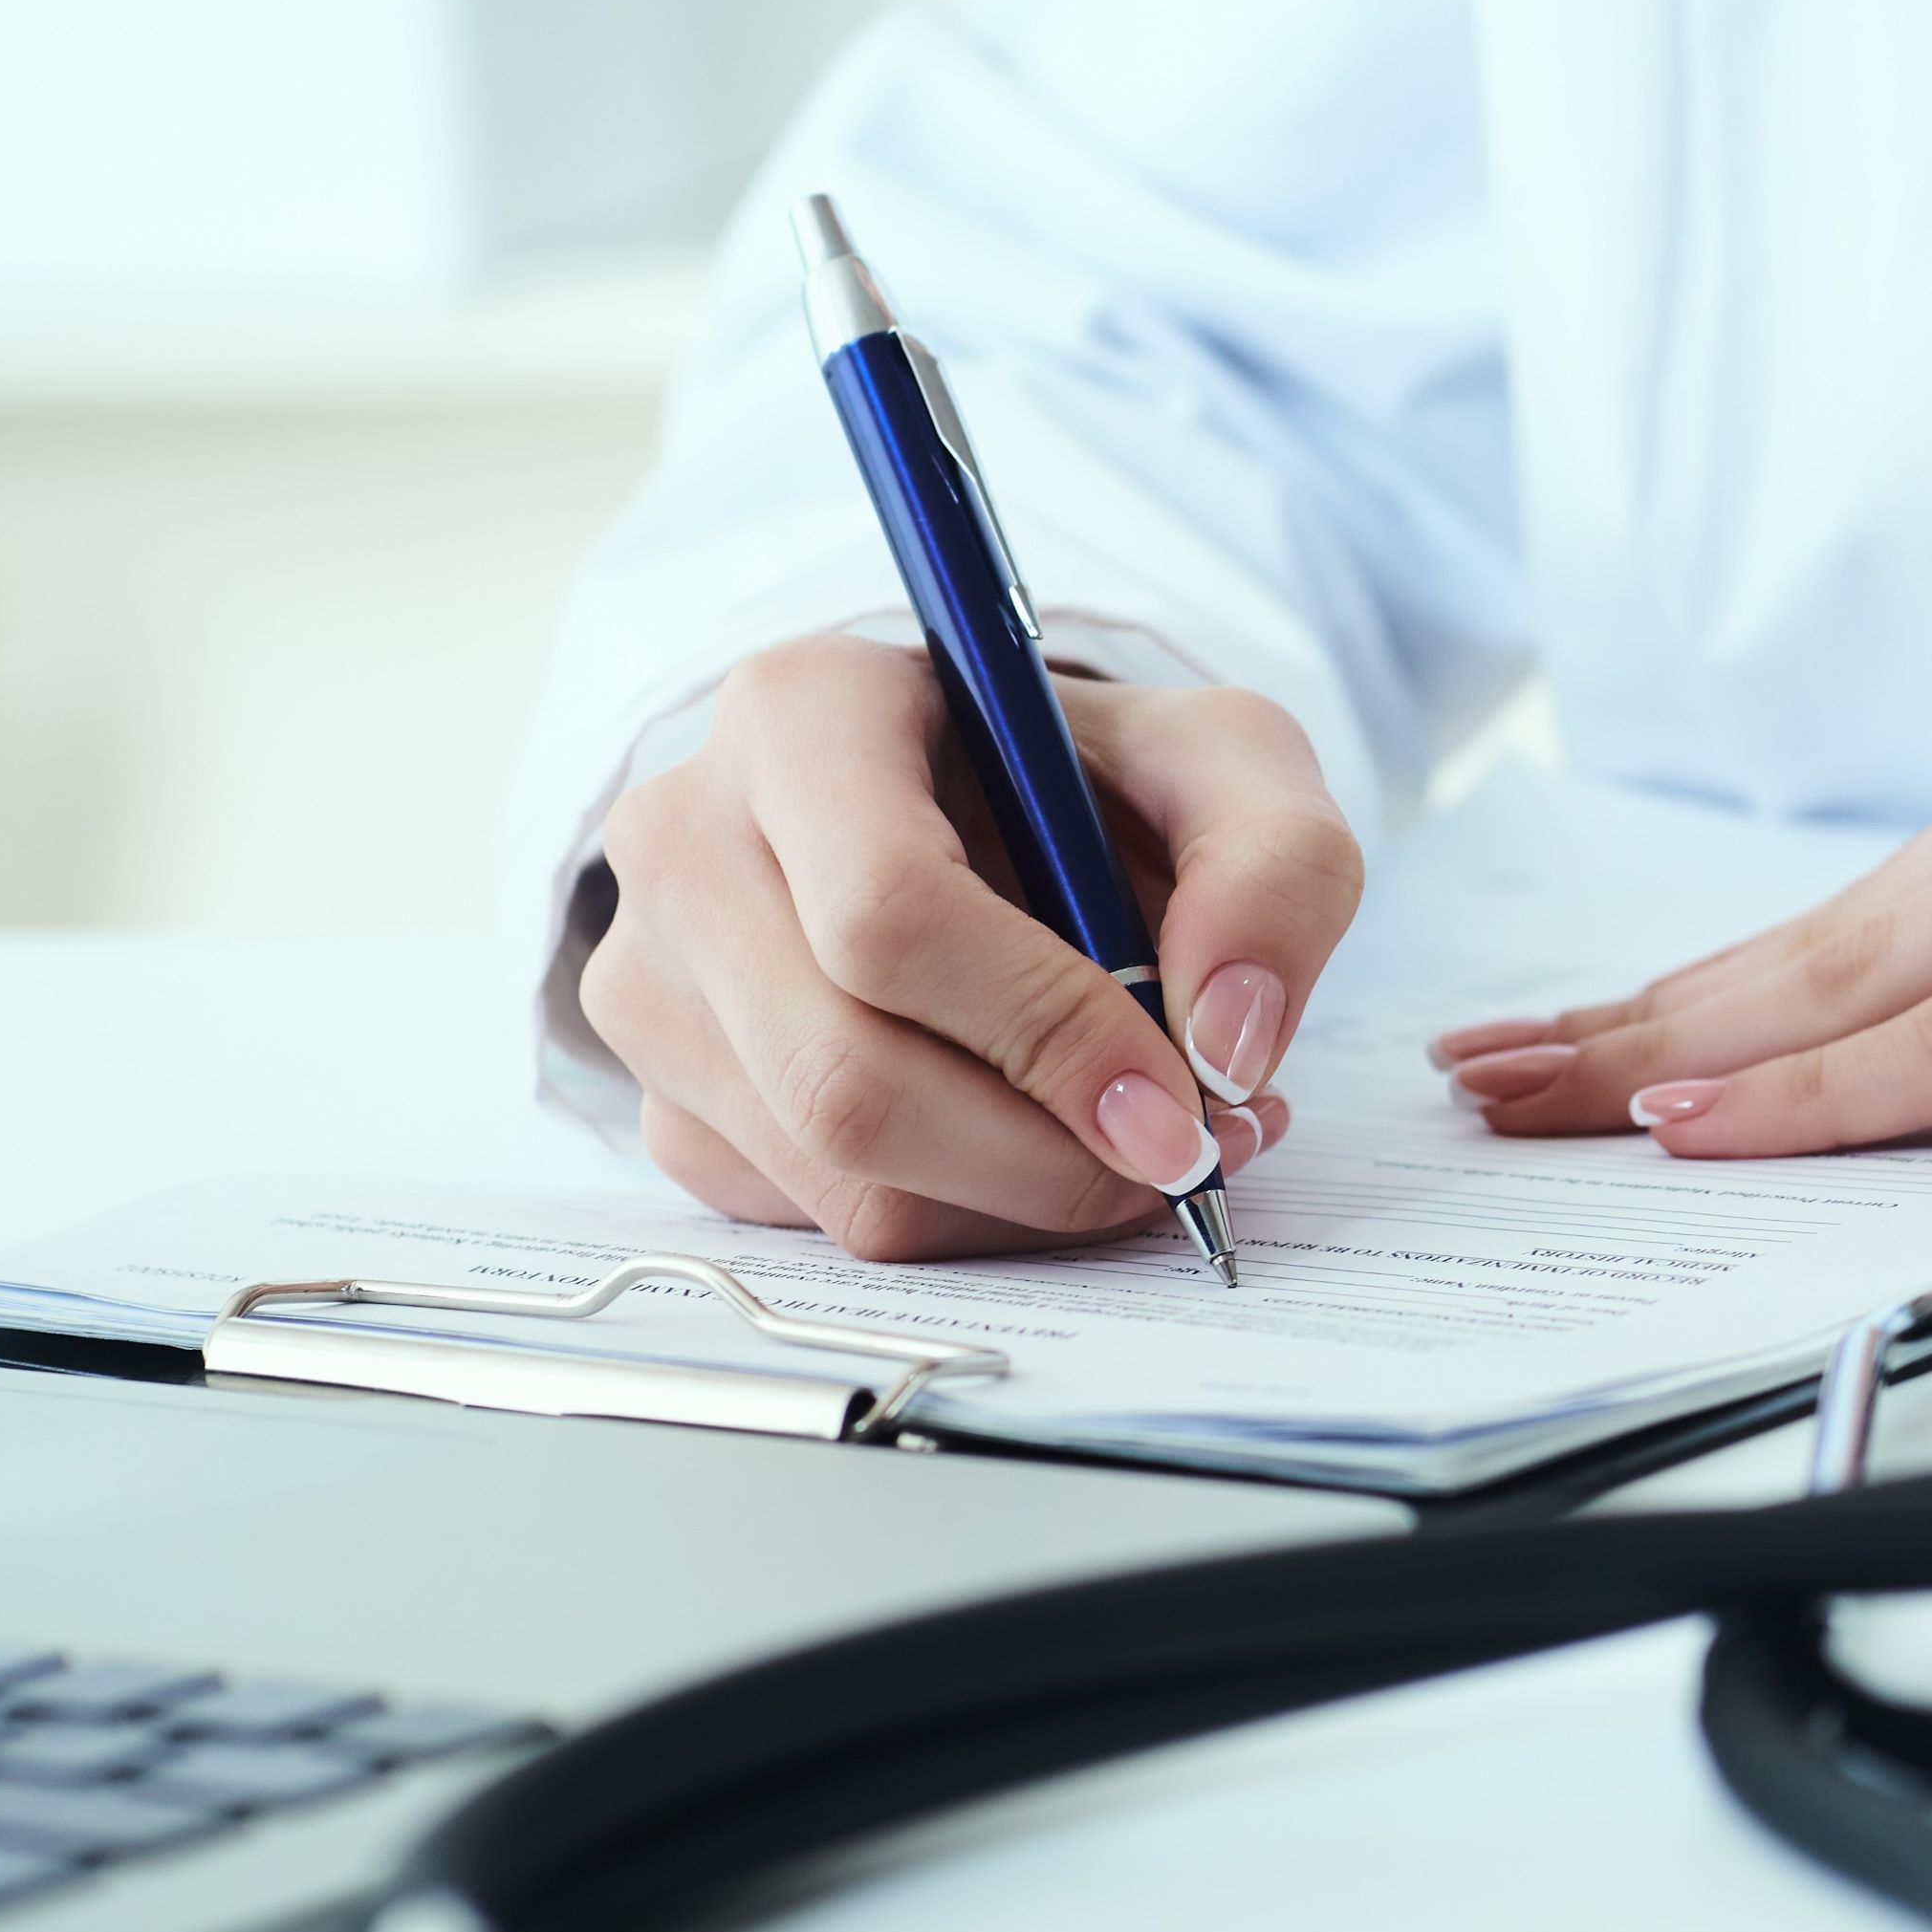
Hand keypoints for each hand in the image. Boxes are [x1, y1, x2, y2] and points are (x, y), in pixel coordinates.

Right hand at [580, 634, 1360, 1256]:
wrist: (990, 810)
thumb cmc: (1088, 779)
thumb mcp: (1228, 763)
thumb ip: (1276, 868)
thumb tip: (1226, 1042)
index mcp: (803, 713)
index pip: (888, 910)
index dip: (1046, 1031)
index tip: (1178, 1103)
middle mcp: (687, 839)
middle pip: (841, 1070)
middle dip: (1042, 1153)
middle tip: (1181, 1156)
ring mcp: (655, 980)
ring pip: (830, 1168)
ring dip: (1020, 1197)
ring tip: (1138, 1139)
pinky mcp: (669, 1097)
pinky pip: (816, 1218)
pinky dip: (963, 1215)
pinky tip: (1039, 1145)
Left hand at [1431, 631, 1931, 1155]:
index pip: (1889, 891)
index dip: (1722, 977)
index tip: (1593, 1027)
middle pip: (1843, 923)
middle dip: (1651, 1012)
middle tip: (1494, 1067)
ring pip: (1884, 970)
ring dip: (1696, 1051)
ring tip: (1548, 1101)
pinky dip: (1839, 1085)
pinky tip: (1721, 1114)